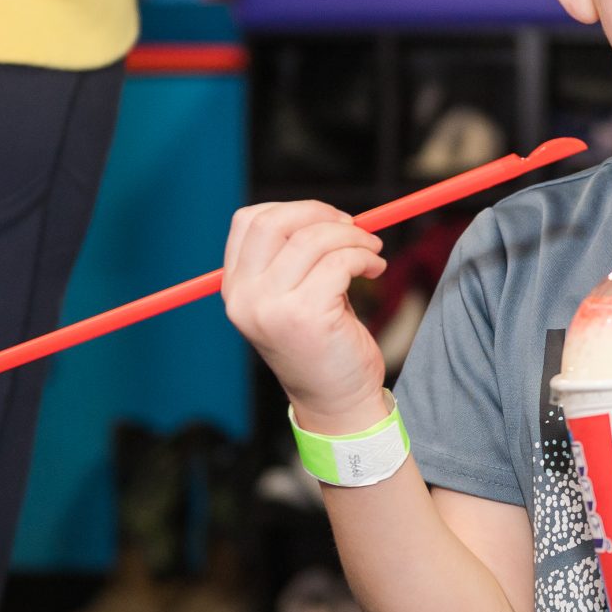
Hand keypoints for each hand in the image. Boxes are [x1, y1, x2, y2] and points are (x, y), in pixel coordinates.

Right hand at [220, 201, 387, 426]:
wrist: (336, 401)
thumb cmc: (322, 345)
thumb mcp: (292, 298)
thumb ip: (294, 258)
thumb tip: (326, 213)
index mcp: (236, 289)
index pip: (250, 221)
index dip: (294, 210)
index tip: (327, 220)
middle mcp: (245, 297)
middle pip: (275, 222)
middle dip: (321, 214)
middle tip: (355, 228)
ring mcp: (271, 307)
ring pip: (313, 239)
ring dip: (353, 237)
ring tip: (372, 252)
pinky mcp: (306, 316)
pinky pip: (339, 263)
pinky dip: (364, 257)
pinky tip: (375, 270)